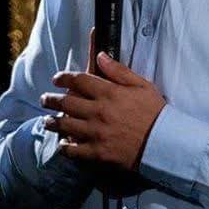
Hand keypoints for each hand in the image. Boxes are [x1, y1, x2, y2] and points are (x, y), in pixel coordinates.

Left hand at [40, 30, 165, 171]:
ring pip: (65, 125)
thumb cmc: (154, 111)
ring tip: (46, 121)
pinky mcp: (97, 152)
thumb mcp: (141, 84)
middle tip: (45, 98)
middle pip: (67, 102)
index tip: (57, 78)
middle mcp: (98, 111)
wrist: (163, 142)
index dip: (64, 78)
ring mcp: (96, 133)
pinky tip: (62, 143)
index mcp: (109, 92)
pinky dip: (65, 146)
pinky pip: (74, 150)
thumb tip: (101, 56)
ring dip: (52, 122)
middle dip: (52, 99)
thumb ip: (118, 70)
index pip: (79, 80)